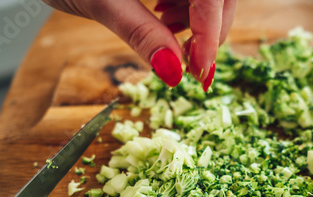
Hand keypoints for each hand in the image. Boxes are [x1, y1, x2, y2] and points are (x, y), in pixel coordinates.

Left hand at [42, 0, 236, 90]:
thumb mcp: (101, 0)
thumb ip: (141, 33)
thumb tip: (174, 72)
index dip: (211, 32)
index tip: (200, 70)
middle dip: (209, 31)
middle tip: (189, 63)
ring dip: (198, 22)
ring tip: (166, 33)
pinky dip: (187, 9)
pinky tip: (162, 15)